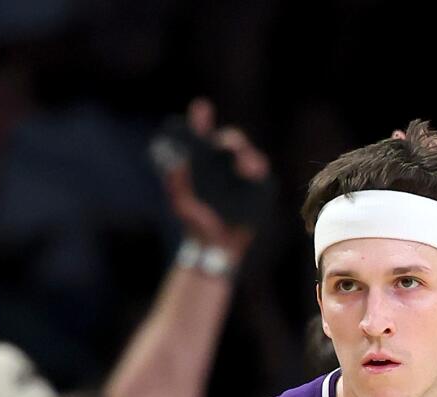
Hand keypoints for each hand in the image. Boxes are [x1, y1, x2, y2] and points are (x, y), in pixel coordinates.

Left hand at [164, 98, 268, 255]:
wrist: (213, 247)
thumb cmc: (194, 223)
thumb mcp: (180, 203)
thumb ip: (174, 182)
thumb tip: (173, 161)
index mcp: (205, 161)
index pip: (204, 135)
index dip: (202, 120)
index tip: (201, 109)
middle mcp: (225, 164)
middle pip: (232, 142)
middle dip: (231, 140)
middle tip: (228, 145)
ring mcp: (243, 177)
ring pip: (250, 157)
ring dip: (248, 156)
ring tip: (244, 165)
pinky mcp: (258, 191)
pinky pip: (263, 178)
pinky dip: (259, 173)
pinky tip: (252, 175)